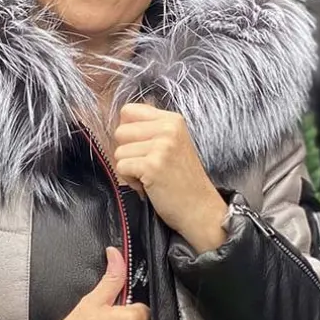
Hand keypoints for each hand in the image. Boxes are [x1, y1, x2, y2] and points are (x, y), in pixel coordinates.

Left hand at [113, 102, 228, 252]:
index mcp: (172, 120)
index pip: (128, 111)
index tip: (141, 149)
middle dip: (127, 153)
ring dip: (129, 170)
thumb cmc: (183, 181)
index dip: (128, 132)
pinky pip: (121, 167)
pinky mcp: (152, 166)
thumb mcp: (173, 144)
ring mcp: (161, 146)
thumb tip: (123, 119)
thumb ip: (152, 129)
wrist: (200, 209)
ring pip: (119, 152)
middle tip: (147, 167)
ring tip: (150, 177)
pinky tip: (148, 186)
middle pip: (120, 132)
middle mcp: (168, 129)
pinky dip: (130, 181)